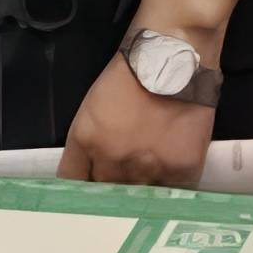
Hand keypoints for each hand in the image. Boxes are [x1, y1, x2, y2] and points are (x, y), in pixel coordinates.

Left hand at [59, 54, 215, 186]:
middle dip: (111, 189)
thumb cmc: (133, 72)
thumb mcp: (95, 105)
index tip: (88, 191)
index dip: (80, 188)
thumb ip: (89, 143)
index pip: (72, 181)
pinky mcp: (180, 168)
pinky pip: (173, 193)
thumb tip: (92, 173)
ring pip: (139, 198)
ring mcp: (147, 166)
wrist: (173, 54)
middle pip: (106, 193)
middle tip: (123, 181)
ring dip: (142, 190)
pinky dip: (171, 186)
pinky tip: (172, 171)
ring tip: (151, 174)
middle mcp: (112, 158)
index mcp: (86, 139)